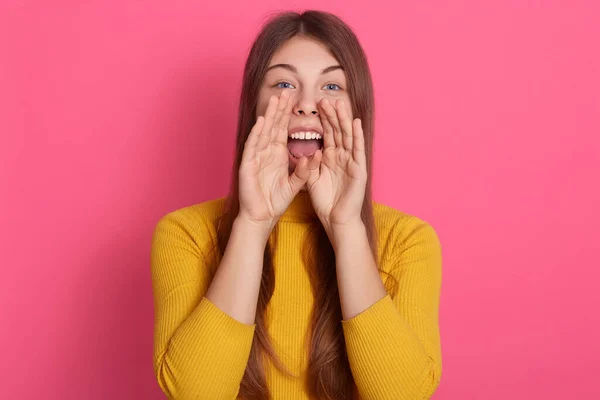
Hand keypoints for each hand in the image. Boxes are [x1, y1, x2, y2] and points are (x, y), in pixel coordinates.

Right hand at [238, 89, 320, 228]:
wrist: (261, 217)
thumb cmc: (275, 201)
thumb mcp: (295, 184)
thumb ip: (305, 171)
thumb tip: (316, 155)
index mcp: (277, 155)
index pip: (283, 130)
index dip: (288, 115)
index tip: (295, 100)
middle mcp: (266, 152)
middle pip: (273, 127)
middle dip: (279, 109)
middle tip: (286, 92)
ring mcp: (255, 157)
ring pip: (263, 132)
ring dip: (269, 116)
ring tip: (275, 100)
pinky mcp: (247, 165)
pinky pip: (253, 146)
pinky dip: (257, 134)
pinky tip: (262, 121)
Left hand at [306, 98, 366, 230]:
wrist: (336, 219)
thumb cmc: (325, 201)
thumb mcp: (312, 178)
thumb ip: (309, 164)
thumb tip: (308, 150)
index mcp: (332, 157)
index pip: (327, 133)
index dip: (323, 119)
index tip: (316, 105)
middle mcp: (343, 156)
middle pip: (337, 131)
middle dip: (332, 115)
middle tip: (325, 99)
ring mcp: (352, 162)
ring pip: (347, 136)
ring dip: (344, 120)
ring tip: (339, 104)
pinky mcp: (359, 169)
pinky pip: (358, 150)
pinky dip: (357, 136)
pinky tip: (355, 122)